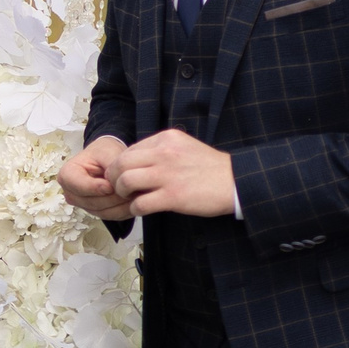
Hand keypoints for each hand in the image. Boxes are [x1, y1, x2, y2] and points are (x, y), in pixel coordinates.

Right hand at [59, 137, 132, 220]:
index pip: (80, 186)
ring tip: (135, 195)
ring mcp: (83, 205)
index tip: (111, 186)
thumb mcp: (107, 152)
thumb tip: (113, 186)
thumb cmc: (104, 152)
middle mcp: (71, 193)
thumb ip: (110, 167)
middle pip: (93, 202)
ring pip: (103, 212)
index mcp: (67, 175)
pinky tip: (134, 201)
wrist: (107, 158)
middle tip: (131, 190)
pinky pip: (111, 216)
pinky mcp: (96, 211)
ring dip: (121, 205)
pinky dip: (124, 211)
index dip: (96, 188)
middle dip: (113, 197)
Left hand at [110, 129, 235, 217]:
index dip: (121, 165)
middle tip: (119, 188)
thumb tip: (137, 163)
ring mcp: (167, 174)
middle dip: (113, 178)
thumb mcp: (184, 146)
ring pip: (125, 181)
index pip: (129, 150)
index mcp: (166, 138)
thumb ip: (161, 150)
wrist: (235, 182)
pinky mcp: (172, 196)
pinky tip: (141, 209)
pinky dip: (135, 209)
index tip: (125, 176)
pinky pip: (139, 203)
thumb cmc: (211, 168)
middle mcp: (164, 153)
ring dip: (122, 193)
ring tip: (130, 198)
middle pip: (120, 163)